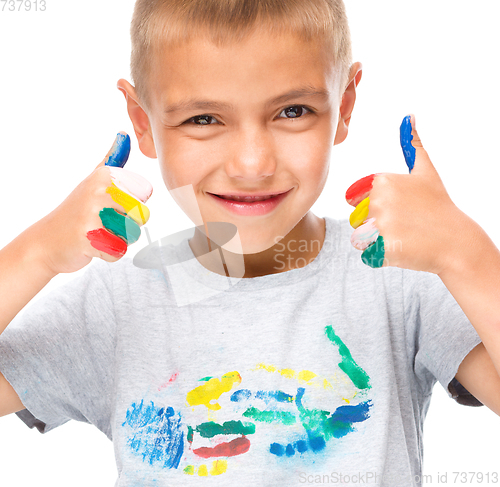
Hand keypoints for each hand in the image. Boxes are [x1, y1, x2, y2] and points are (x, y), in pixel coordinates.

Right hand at [36, 132, 152, 273]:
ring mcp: (92, 215)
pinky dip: (109, 254)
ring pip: (132, 234)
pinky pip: (118, 251)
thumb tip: (124, 135)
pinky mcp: (88, 239)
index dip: (133, 205)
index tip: (112, 206)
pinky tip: (94, 245)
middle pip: (141, 215)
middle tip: (104, 223)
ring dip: (119, 239)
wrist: (46, 241)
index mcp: (105, 176)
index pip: (145, 195)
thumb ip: (112, 160)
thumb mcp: (94, 181)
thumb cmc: (77, 211)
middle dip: (127, 225)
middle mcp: (98, 191)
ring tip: (99, 233)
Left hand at [345, 115, 463, 273]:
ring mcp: (380, 227)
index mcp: (381, 181)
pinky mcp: (382, 250)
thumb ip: (412, 145)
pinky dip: (383, 254)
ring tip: (404, 235)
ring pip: (361, 236)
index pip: (356, 198)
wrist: (456, 241)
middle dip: (376, 224)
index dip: (374, 206)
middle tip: (405, 224)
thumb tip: (408, 115)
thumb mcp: (426, 172)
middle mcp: (377, 201)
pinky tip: (405, 247)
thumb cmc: (438, 205)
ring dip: (377, 239)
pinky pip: (369, 254)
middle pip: (359, 218)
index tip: (397, 208)